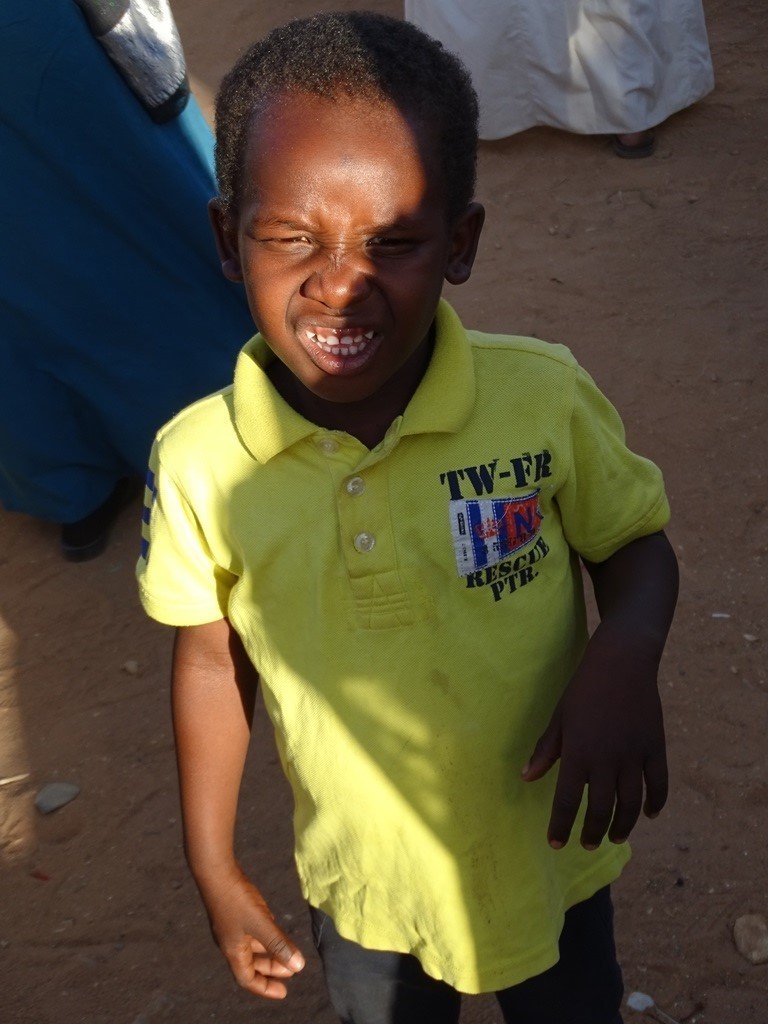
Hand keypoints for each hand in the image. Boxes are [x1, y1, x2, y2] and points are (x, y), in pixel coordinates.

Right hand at [199, 865, 304, 998]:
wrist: (215, 871)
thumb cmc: (236, 900)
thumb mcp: (261, 924)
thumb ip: (279, 944)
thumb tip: (298, 966)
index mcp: (233, 951)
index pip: (248, 979)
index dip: (265, 988)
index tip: (284, 992)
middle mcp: (230, 942)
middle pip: (251, 964)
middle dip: (271, 969)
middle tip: (291, 971)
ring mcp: (231, 926)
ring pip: (252, 947)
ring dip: (269, 952)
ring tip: (287, 953)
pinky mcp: (233, 912)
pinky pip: (251, 931)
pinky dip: (264, 935)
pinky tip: (275, 929)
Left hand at [522, 623, 667, 849]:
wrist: (621, 662)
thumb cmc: (583, 688)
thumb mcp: (559, 717)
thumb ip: (546, 749)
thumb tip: (526, 777)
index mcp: (578, 752)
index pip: (567, 801)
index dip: (560, 826)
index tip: (555, 843)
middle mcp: (607, 759)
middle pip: (601, 809)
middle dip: (592, 832)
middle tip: (587, 844)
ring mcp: (634, 754)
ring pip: (631, 803)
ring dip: (623, 825)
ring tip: (614, 837)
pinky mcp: (655, 747)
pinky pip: (659, 784)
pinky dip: (656, 802)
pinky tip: (649, 814)